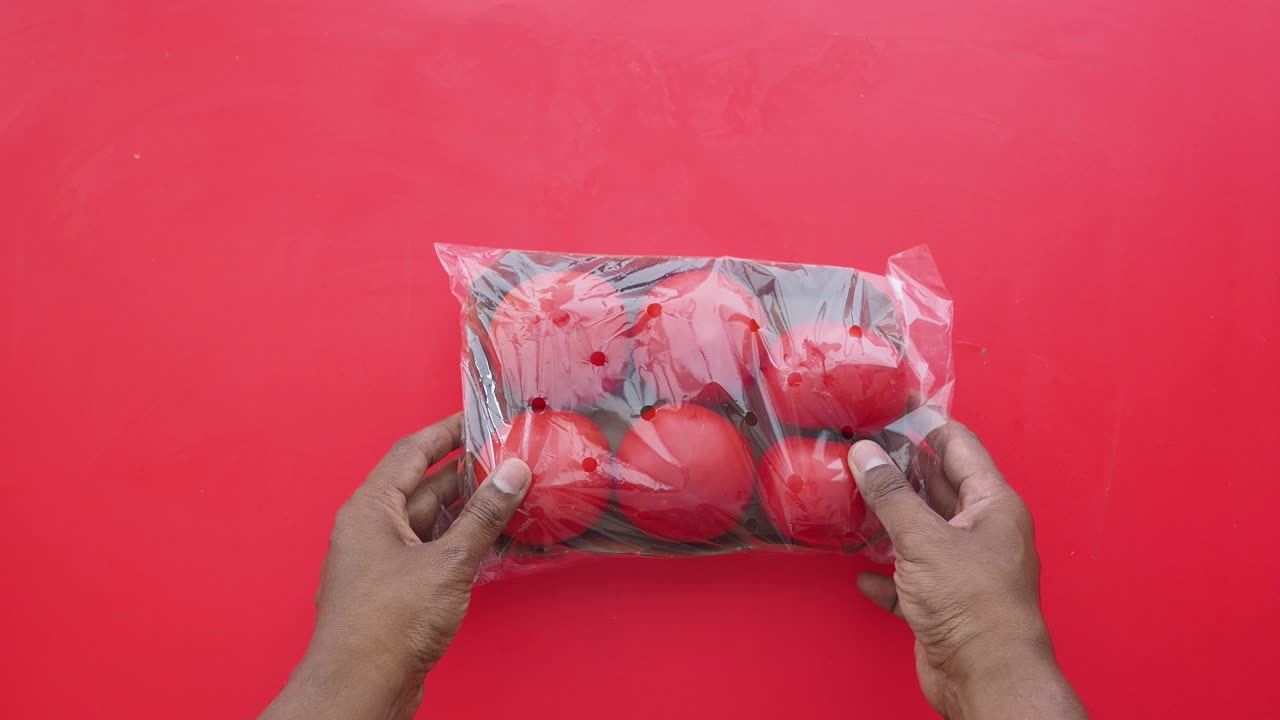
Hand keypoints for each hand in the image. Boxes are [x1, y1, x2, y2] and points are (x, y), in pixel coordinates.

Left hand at [260, 414, 530, 719]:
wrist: (360, 688)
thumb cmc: (384, 626)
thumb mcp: (447, 562)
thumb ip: (483, 516)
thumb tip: (510, 475)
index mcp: (370, 509)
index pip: (412, 452)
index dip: (447, 431)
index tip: (478, 418)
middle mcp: (372, 529)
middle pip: (425, 486)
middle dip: (468, 473)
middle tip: (508, 459)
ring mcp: (384, 561)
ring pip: (432, 521)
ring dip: (470, 511)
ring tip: (511, 497)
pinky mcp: (397, 590)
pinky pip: (434, 551)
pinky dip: (463, 543)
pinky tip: (493, 542)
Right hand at [849, 423, 1085, 719]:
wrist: (986, 677)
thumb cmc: (975, 606)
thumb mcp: (924, 538)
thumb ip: (891, 495)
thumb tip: (866, 455)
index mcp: (993, 505)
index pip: (959, 448)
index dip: (927, 425)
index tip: (894, 407)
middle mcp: (983, 532)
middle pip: (939, 488)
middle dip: (901, 471)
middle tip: (863, 451)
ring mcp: (964, 568)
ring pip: (922, 532)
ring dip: (890, 521)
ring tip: (853, 500)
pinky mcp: (946, 602)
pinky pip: (911, 579)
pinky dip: (888, 574)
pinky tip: (864, 572)